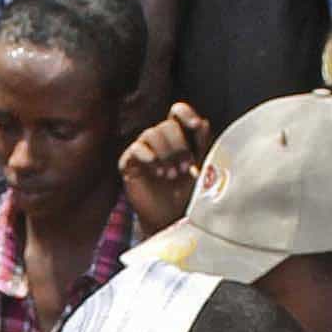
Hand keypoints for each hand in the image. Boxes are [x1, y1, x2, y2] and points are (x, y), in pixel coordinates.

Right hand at [119, 98, 212, 234]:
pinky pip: (136, 148)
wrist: (170, 220)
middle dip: (178, 146)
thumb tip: (203, 122)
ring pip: (151, 134)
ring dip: (165, 154)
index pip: (177, 112)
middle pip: (166, 125)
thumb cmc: (187, 195)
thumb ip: (202, 145)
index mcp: (178, 137)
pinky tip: (157, 172)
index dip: (185, 114)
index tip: (195, 126)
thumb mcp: (201, 169)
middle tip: (185, 168)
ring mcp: (143, 151)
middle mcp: (159, 140)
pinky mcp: (129, 163)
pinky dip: (148, 156)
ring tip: (171, 175)